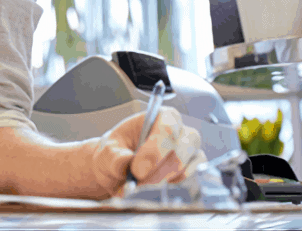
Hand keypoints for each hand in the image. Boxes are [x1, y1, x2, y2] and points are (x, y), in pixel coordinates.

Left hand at [88, 107, 206, 198]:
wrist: (121, 166)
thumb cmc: (117, 152)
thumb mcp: (108, 151)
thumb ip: (115, 157)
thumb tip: (126, 162)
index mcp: (161, 117)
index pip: (167, 130)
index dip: (155, 152)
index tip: (137, 170)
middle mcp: (180, 130)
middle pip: (181, 150)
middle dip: (157, 171)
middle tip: (137, 180)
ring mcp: (189, 149)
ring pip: (183, 168)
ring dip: (159, 180)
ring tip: (140, 181)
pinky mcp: (192, 166)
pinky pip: (186, 178)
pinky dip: (168, 184)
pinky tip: (154, 180)